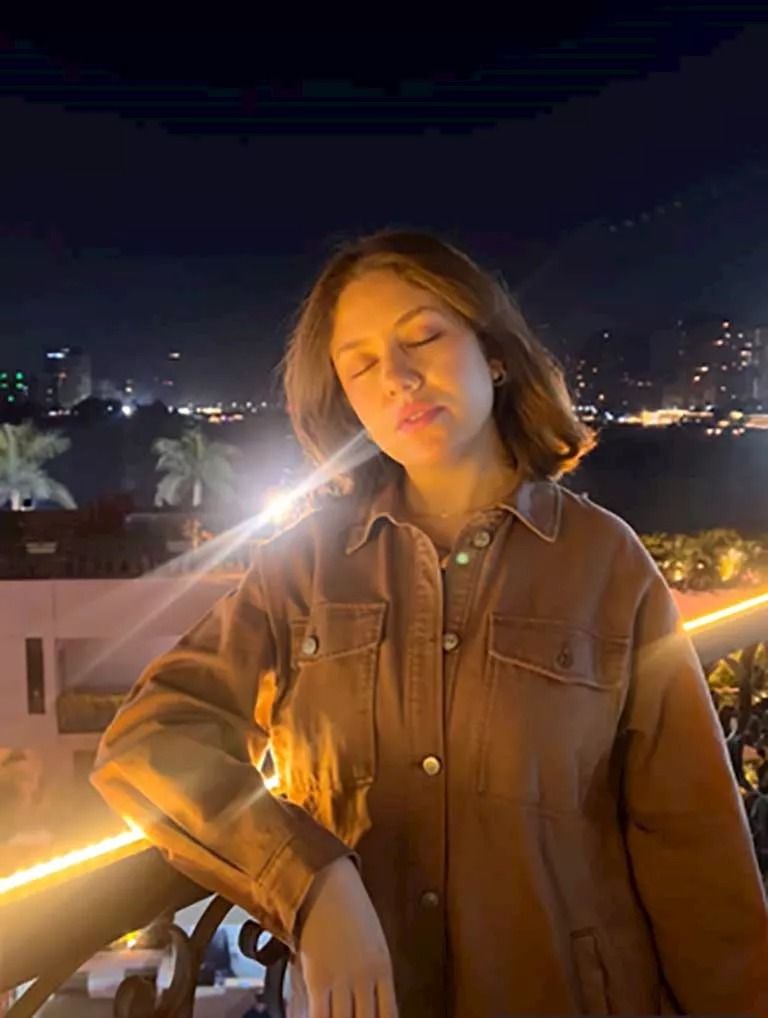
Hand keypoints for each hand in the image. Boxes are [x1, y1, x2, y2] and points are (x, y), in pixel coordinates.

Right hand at [297, 857, 397, 1017]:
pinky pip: (320, 1016)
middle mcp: (366, 977)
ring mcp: (343, 979)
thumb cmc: (346, 906)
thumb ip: (371, 972)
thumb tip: (368, 1001)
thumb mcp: (370, 938)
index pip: (388, 1016)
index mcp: (383, 968)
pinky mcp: (318, 977)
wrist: (325, 881)